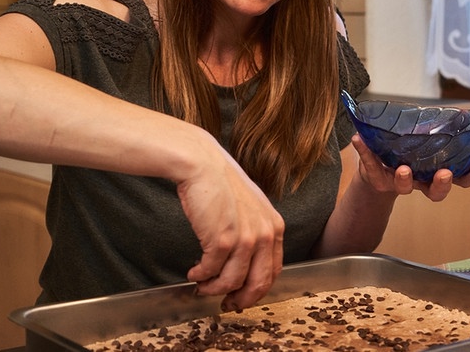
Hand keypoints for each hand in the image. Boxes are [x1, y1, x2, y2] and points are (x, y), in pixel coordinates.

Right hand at [177, 155, 284, 310]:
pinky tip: (194, 272)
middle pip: (258, 283)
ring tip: (202, 285)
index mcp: (275, 226)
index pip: (273, 271)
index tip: (243, 296)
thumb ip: (255, 231)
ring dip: (214, 288)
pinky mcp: (222, 240)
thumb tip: (246, 263)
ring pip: (232, 281)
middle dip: (240, 298)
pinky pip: (211, 271)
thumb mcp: (251, 208)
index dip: (257, 290)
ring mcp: (245, 238)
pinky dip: (201, 276)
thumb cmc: (222, 184)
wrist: (203, 165)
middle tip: (225, 304)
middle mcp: (265, 234)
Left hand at [351, 134, 469, 201]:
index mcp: (437, 171)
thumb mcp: (426, 137)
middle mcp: (421, 181)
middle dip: (441, 184)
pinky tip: (358, 139)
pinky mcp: (377, 178)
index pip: (461, 178)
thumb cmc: (408, 149)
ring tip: (403, 169)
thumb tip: (462, 112)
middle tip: (444, 174)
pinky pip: (371, 167)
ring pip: (405, 187)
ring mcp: (399, 182)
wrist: (377, 167)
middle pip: (436, 191)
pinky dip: (365, 152)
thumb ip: (442, 126)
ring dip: (404, 179)